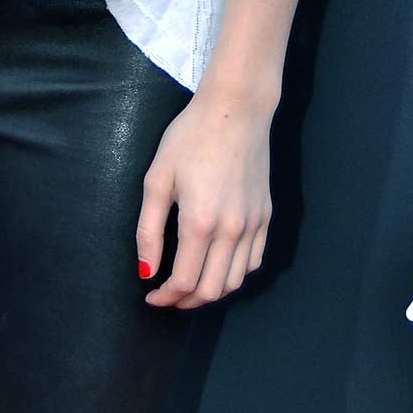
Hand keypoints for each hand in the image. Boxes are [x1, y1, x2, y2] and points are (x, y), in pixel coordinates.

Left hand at [136, 83, 271, 308]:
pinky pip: (253, 261)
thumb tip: (146, 271)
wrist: (235, 111)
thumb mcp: (158, 178)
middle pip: (212, 290)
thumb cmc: (190, 138)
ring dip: (210, 292)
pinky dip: (234, 274)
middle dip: (186, 302)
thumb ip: (149, 230)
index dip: (165, 297)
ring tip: (189, 285)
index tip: (150, 296)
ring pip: (235, 281)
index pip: (184, 282)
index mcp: (201, 222)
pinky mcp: (266, 217)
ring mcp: (253, 225)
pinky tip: (216, 266)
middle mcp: (232, 230)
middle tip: (167, 296)